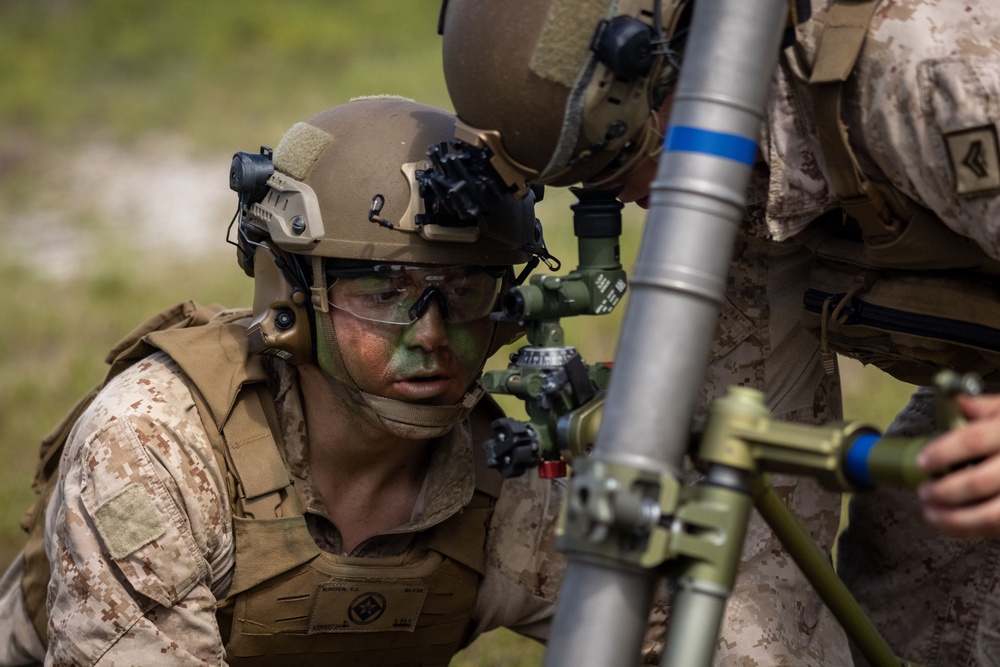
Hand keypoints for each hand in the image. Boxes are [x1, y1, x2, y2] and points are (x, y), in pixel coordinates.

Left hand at [916, 394, 999, 538]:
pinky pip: (999, 529)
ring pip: (992, 516)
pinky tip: (952, 525)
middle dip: (944, 491)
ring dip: (955, 520)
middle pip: (979, 482)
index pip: (973, 440)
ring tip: (931, 514)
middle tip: (923, 492)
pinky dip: (972, 531)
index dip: (944, 452)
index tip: (921, 463)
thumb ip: (982, 408)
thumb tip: (955, 401)